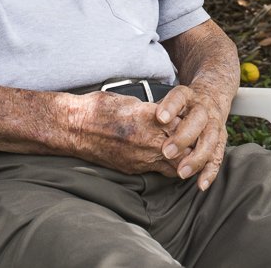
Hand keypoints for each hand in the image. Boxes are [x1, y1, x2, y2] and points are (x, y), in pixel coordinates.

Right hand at [67, 91, 186, 177]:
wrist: (74, 129)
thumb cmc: (99, 109)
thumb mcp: (130, 100)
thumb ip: (151, 110)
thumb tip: (166, 115)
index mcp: (148, 117)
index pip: (183, 123)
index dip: (190, 123)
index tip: (191, 121)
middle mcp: (148, 138)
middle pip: (184, 145)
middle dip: (192, 144)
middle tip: (196, 140)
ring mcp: (140, 156)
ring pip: (176, 163)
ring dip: (183, 159)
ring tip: (185, 153)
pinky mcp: (132, 168)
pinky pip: (158, 170)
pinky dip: (167, 166)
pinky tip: (168, 160)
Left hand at [154, 83, 229, 190]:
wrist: (210, 97)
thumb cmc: (181, 105)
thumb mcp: (167, 102)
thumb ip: (154, 114)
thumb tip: (134, 127)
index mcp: (186, 96)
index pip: (179, 97)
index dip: (170, 107)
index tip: (160, 117)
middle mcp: (203, 108)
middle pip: (197, 120)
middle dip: (183, 137)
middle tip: (167, 152)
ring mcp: (214, 123)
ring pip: (210, 139)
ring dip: (196, 158)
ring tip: (182, 173)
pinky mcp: (222, 139)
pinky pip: (218, 156)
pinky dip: (210, 172)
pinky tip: (201, 184)